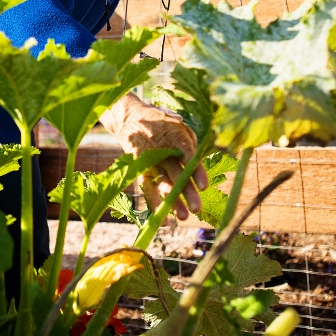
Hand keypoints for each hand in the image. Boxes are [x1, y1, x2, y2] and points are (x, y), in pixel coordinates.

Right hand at [99, 93, 207, 220]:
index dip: (196, 172)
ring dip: (172, 201)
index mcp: (176, 138)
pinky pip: (147, 187)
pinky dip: (154, 202)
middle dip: (186, 192)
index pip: (188, 156)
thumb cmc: (163, 123)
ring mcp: (150, 161)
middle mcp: (162, 151)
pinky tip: (163, 217)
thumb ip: (191, 145)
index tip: (204, 187)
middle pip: (176, 173)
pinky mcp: (140, 168)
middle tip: (197, 208)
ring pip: (162, 183)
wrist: (130, 118)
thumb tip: (199, 165)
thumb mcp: (180, 127)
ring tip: (183, 216)